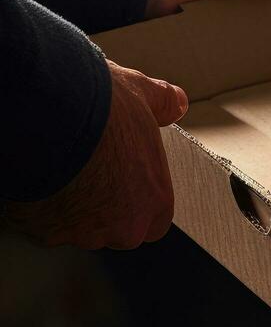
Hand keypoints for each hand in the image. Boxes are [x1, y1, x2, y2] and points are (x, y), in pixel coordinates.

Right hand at [0, 62, 187, 248]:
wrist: (49, 118)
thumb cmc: (99, 109)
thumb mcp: (142, 94)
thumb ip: (163, 104)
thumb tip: (176, 103)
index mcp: (154, 200)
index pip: (155, 221)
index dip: (137, 201)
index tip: (123, 181)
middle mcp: (123, 226)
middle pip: (115, 229)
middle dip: (102, 207)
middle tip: (89, 173)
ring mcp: (83, 233)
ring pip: (76, 228)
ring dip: (70, 207)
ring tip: (62, 171)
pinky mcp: (45, 231)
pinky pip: (42, 223)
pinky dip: (39, 207)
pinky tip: (39, 179)